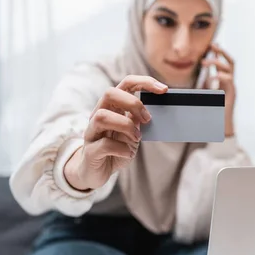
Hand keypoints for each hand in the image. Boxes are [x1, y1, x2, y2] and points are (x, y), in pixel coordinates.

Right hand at [64, 75, 167, 190]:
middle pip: (109, 93)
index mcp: (112, 107)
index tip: (164, 90)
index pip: (126, 84)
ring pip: (102, 116)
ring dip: (126, 126)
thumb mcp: (133, 134)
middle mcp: (99, 115)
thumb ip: (139, 121)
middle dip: (133, 103)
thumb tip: (153, 111)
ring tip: (137, 138)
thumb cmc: (116, 150)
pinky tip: (128, 153)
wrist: (97, 173)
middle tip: (147, 119)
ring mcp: (92, 132)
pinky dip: (122, 149)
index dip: (145, 82)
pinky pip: (104, 145)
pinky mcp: (90, 151)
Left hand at [201, 43, 235, 136]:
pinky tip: (212, 77)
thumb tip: (199, 78)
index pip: (223, 63)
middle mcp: (230, 82)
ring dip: (217, 63)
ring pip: (230, 69)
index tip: (211, 45)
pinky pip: (229, 81)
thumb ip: (205, 85)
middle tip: (212, 45)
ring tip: (204, 62)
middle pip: (230, 62)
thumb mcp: (206, 94)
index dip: (218, 53)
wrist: (222, 126)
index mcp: (224, 81)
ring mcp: (232, 87)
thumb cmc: (214, 112)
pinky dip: (220, 77)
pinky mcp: (232, 94)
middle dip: (221, 52)